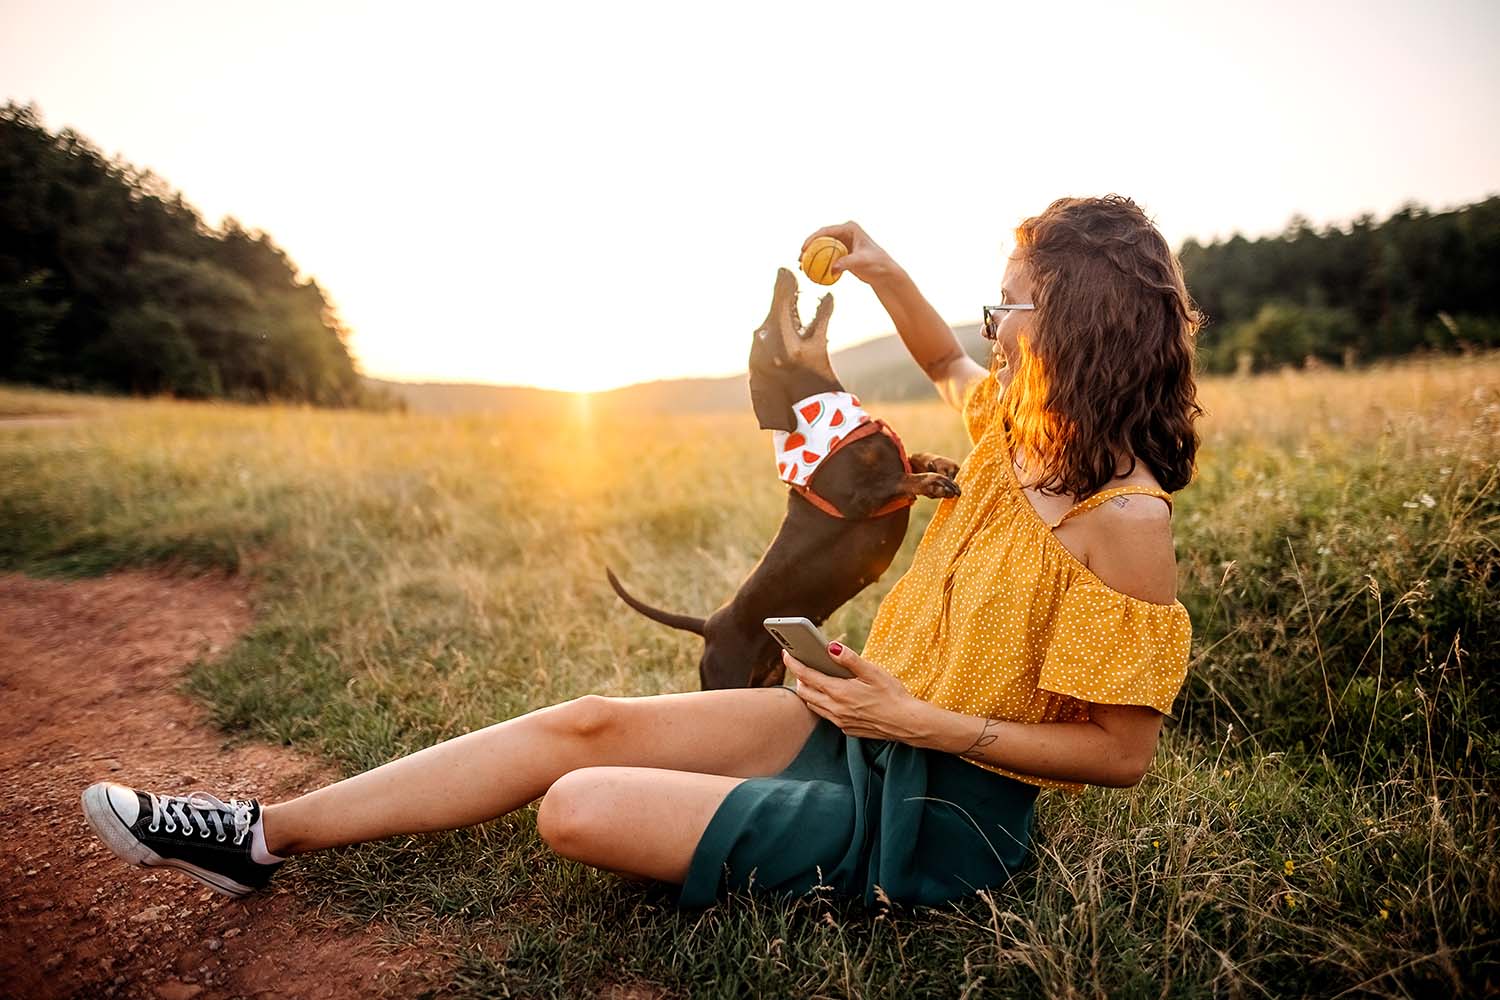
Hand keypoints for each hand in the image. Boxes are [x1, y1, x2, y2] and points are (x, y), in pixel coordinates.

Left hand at [784, 641, 925, 742]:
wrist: (907, 723)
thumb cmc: (893, 695)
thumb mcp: (873, 672)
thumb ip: (850, 659)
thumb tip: (831, 646)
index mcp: (839, 692)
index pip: (807, 676)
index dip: (794, 663)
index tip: (786, 653)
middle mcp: (835, 709)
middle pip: (804, 692)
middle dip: (798, 678)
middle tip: (800, 665)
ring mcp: (840, 721)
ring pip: (813, 705)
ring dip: (808, 692)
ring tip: (812, 679)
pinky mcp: (847, 729)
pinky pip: (826, 715)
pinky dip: (822, 704)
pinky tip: (831, 696)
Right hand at [801, 221, 901, 286]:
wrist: (884, 273)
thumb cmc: (877, 264)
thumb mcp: (862, 261)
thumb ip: (847, 262)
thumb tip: (833, 268)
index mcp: (849, 228)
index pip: (826, 231)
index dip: (812, 239)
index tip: (804, 249)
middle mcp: (845, 233)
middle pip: (821, 239)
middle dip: (808, 248)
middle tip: (799, 259)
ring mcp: (843, 243)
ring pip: (822, 249)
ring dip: (811, 257)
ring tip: (801, 267)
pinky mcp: (842, 254)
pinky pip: (826, 258)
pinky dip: (819, 264)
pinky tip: (810, 273)